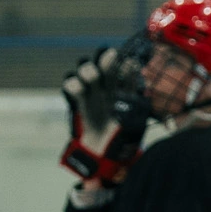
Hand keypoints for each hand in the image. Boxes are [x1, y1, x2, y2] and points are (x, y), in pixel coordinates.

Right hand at [59, 47, 148, 184]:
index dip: (127, 61)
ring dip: (88, 68)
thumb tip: (140, 83)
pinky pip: (70, 82)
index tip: (130, 64)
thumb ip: (138, 101)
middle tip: (110, 59)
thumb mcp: (137, 119)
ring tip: (92, 78)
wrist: (105, 153)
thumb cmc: (125, 136)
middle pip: (104, 59)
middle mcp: (109, 84)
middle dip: (106, 58)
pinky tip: (79, 91)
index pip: (127, 65)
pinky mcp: (77, 99)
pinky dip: (73, 83)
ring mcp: (92, 90)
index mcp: (126, 87)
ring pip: (85, 66)